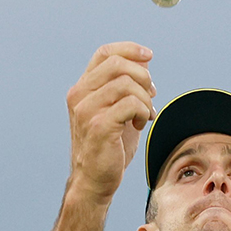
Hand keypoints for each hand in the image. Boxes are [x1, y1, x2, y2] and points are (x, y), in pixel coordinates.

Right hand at [66, 42, 155, 201]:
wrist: (95, 180)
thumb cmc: (110, 147)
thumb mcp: (120, 110)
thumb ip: (128, 86)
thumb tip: (144, 60)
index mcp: (83, 88)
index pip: (104, 53)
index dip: (129, 49)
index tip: (148, 56)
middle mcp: (80, 95)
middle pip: (117, 64)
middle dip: (143, 77)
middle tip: (151, 96)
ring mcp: (86, 110)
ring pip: (126, 84)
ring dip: (145, 99)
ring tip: (145, 115)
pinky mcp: (99, 126)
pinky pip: (130, 104)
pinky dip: (142, 111)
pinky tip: (140, 124)